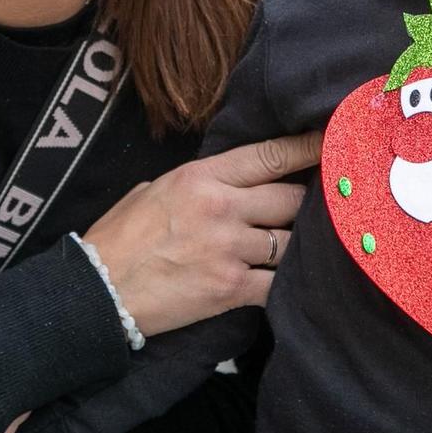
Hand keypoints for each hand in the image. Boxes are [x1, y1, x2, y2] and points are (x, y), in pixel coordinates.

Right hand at [81, 133, 318, 338]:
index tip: (333, 142)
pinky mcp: (230, 289)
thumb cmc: (118, 238)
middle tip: (325, 204)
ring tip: (312, 246)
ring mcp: (228, 250)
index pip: (269, 156)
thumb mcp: (153, 190)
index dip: (307, 148)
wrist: (98, 290)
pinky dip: (288, 285)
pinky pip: (277, 285)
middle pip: (291, 199)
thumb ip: (196, 183)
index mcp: (201, 177)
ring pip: (290, 243)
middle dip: (310, 203)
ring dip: (299, 246)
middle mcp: (221, 208)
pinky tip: (297, 285)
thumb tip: (225, 184)